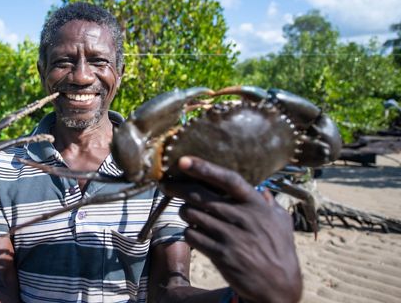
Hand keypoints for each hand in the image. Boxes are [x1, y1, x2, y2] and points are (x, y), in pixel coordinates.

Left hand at [160, 157, 302, 302]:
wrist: (279, 287)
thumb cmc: (279, 250)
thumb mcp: (281, 223)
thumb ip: (271, 205)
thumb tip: (264, 192)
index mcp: (257, 205)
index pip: (228, 179)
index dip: (204, 168)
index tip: (183, 161)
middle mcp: (243, 218)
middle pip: (201, 196)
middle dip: (179, 188)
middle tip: (167, 185)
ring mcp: (231, 237)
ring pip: (192, 215)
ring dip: (185, 212)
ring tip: (188, 213)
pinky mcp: (221, 254)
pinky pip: (192, 236)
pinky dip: (189, 233)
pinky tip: (195, 233)